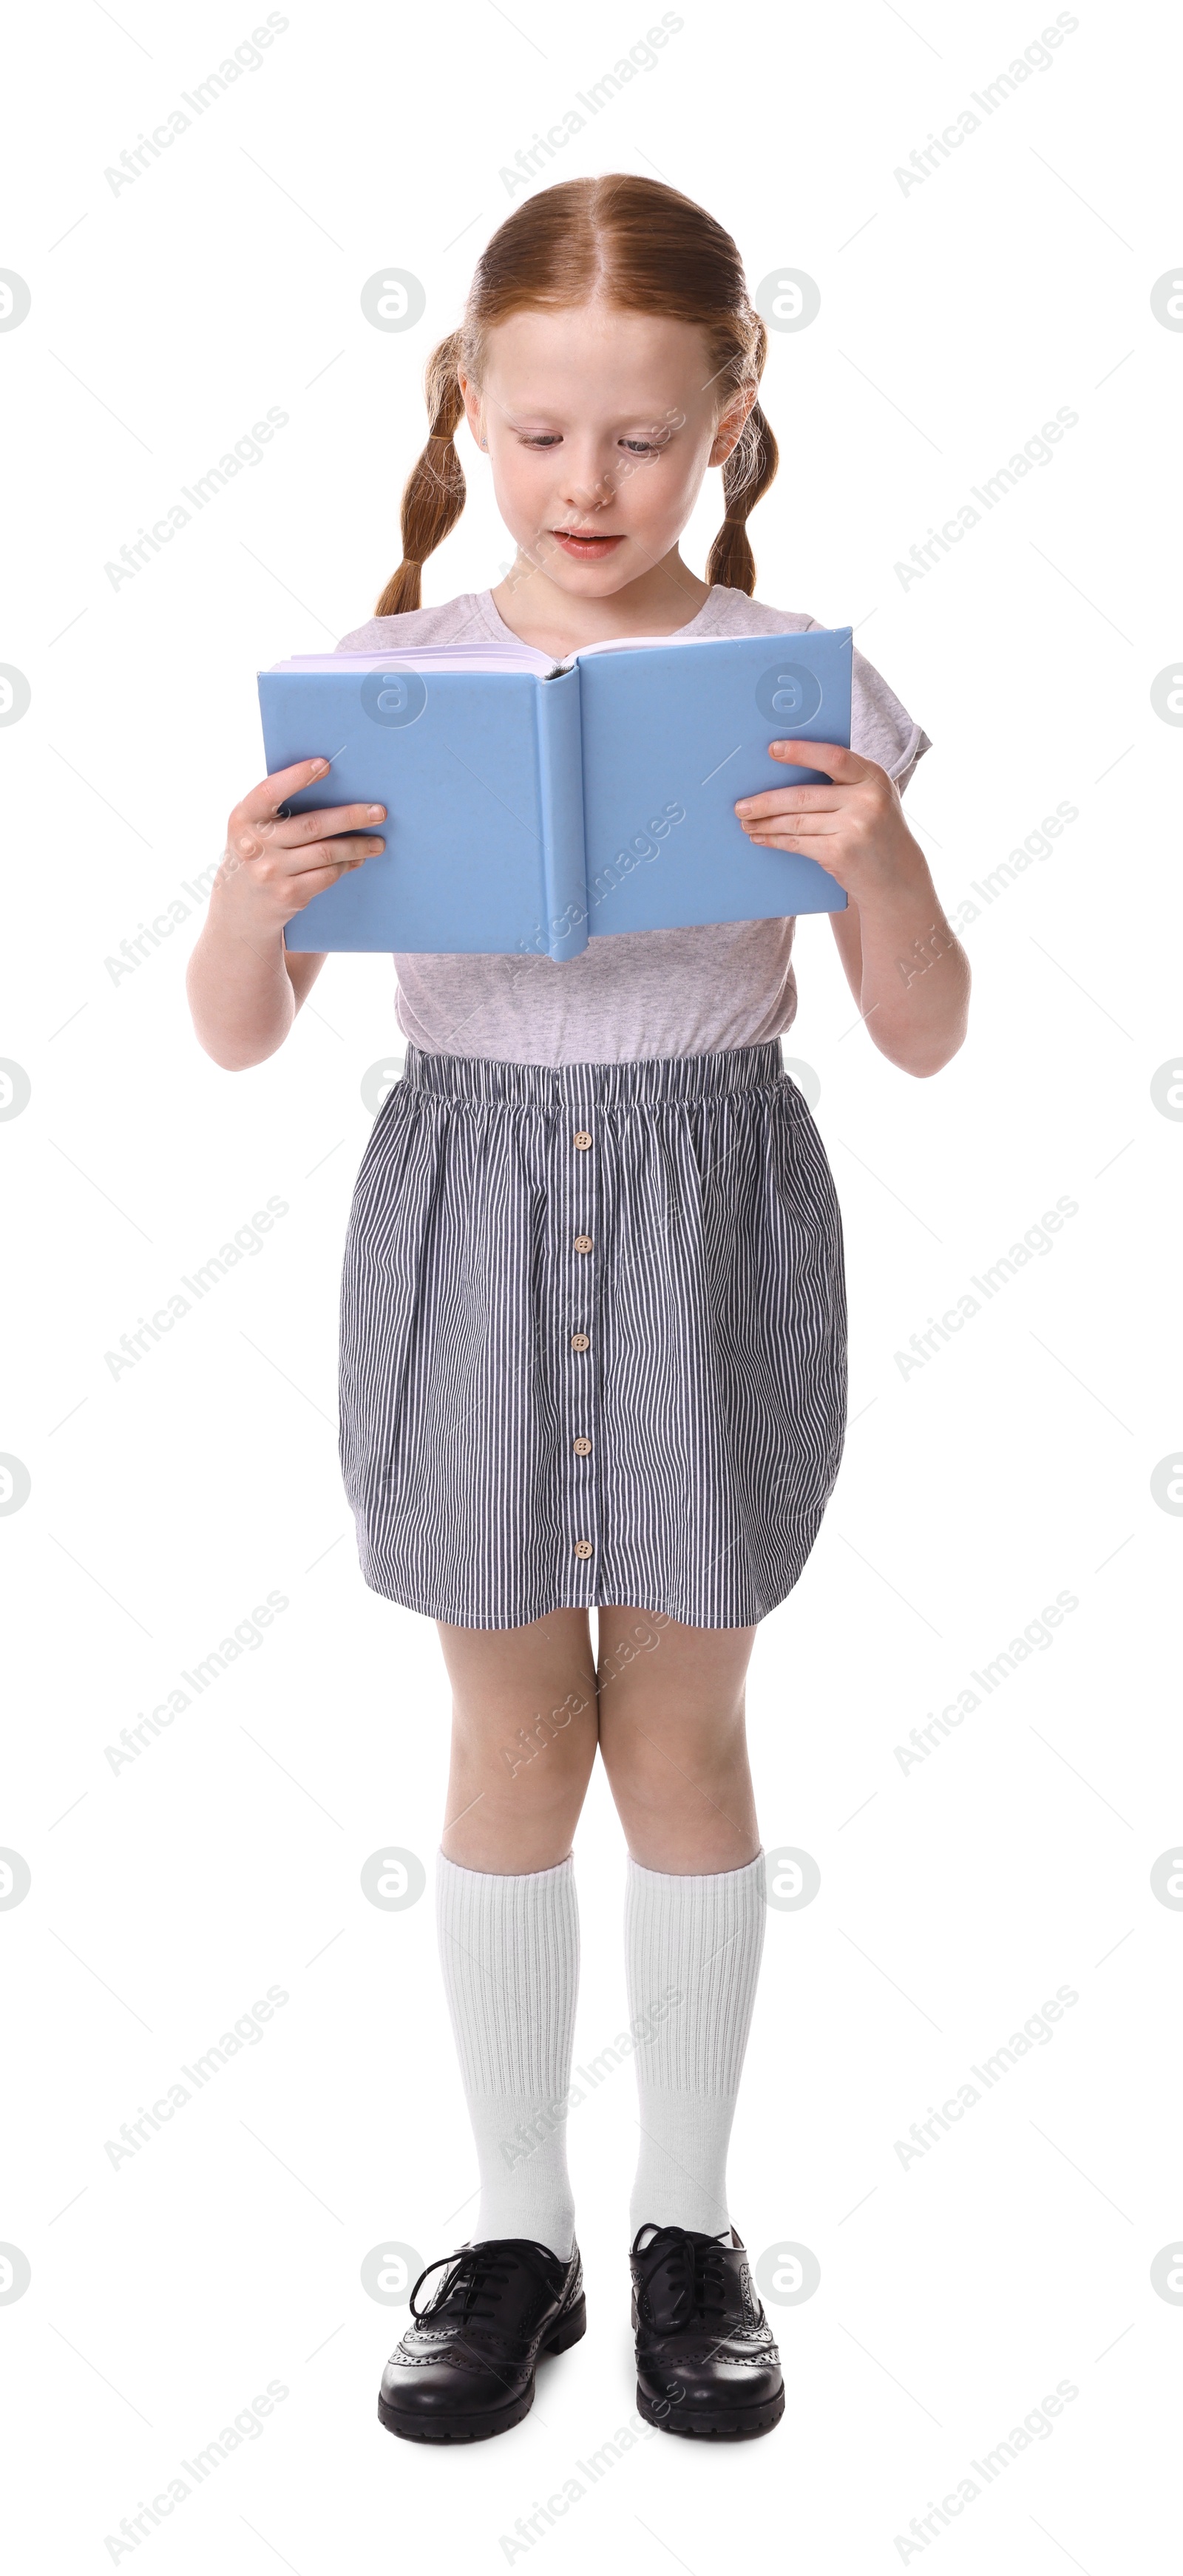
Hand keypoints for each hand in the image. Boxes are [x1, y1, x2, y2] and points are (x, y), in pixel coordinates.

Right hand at [217, 758, 385, 930]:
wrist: (240, 907)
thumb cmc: (255, 854)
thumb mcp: (252, 829)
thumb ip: (277, 809)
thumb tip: (333, 793)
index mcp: (243, 819)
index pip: (270, 791)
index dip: (297, 777)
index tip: (325, 764)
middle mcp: (255, 845)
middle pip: (313, 826)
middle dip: (351, 817)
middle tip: (379, 811)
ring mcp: (271, 872)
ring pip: (326, 853)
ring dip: (357, 846)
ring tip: (378, 842)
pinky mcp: (288, 894)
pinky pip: (327, 875)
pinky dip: (346, 865)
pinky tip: (357, 859)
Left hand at [734, 740, 919, 905]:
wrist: (898, 877)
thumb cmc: (877, 831)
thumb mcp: (872, 797)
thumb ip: (844, 781)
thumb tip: (787, 768)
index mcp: (874, 777)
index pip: (833, 758)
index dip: (801, 752)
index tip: (773, 750)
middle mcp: (867, 800)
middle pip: (804, 795)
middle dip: (767, 801)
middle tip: (741, 805)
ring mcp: (854, 827)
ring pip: (796, 821)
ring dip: (765, 822)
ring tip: (745, 822)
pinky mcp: (841, 852)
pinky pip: (798, 842)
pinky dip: (775, 840)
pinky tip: (761, 838)